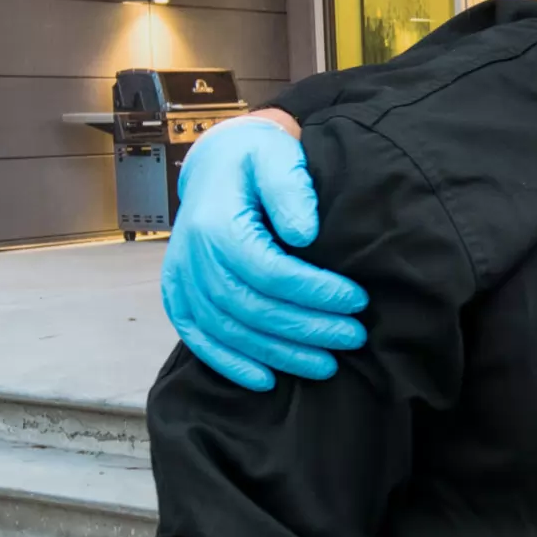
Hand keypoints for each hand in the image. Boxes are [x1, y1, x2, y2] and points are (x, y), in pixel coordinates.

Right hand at [161, 115, 367, 390]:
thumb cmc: (257, 159)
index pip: (270, 271)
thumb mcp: (277, 156)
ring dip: (279, 354)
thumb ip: (291, 189)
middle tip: (354, 337)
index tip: (358, 301)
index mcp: (217, 224)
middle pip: (252, 308)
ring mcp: (182, 278)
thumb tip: (305, 234)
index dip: (316, 292)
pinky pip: (198, 337)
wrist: (220, 162)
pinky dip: (229, 363)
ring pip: (229, 331)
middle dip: (307, 329)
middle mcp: (193, 256)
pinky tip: (266, 380)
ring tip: (326, 364)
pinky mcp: (179, 294)